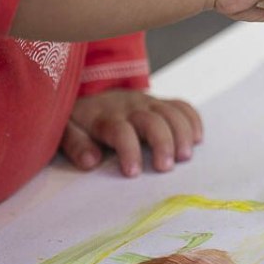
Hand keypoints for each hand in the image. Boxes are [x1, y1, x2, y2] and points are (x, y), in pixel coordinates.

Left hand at [62, 90, 203, 176]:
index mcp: (106, 118)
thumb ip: (76, 145)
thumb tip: (91, 161)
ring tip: (186, 156)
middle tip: (166, 167)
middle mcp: (130, 108)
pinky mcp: (160, 102)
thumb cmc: (78, 119)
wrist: (88, 90)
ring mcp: (148, 103)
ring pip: (171, 112)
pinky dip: (193, 120)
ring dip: (183, 133)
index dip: (129, 151)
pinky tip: (197, 138)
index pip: (121, 131)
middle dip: (163, 143)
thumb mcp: (66, 130)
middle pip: (153, 120)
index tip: (133, 173)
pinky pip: (182, 106)